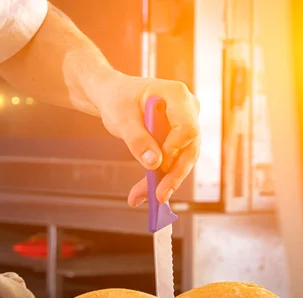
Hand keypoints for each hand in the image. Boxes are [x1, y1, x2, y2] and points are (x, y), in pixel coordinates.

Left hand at [93, 73, 200, 205]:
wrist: (113, 96)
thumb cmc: (117, 99)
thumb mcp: (121, 119)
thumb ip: (137, 139)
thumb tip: (154, 163)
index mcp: (177, 95)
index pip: (187, 128)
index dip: (173, 150)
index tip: (156, 165)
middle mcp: (187, 110)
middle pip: (190, 148)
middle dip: (174, 175)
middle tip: (158, 197)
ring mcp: (185, 125)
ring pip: (182, 159)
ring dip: (164, 181)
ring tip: (139, 197)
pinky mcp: (177, 139)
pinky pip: (173, 161)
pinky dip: (158, 177)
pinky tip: (141, 193)